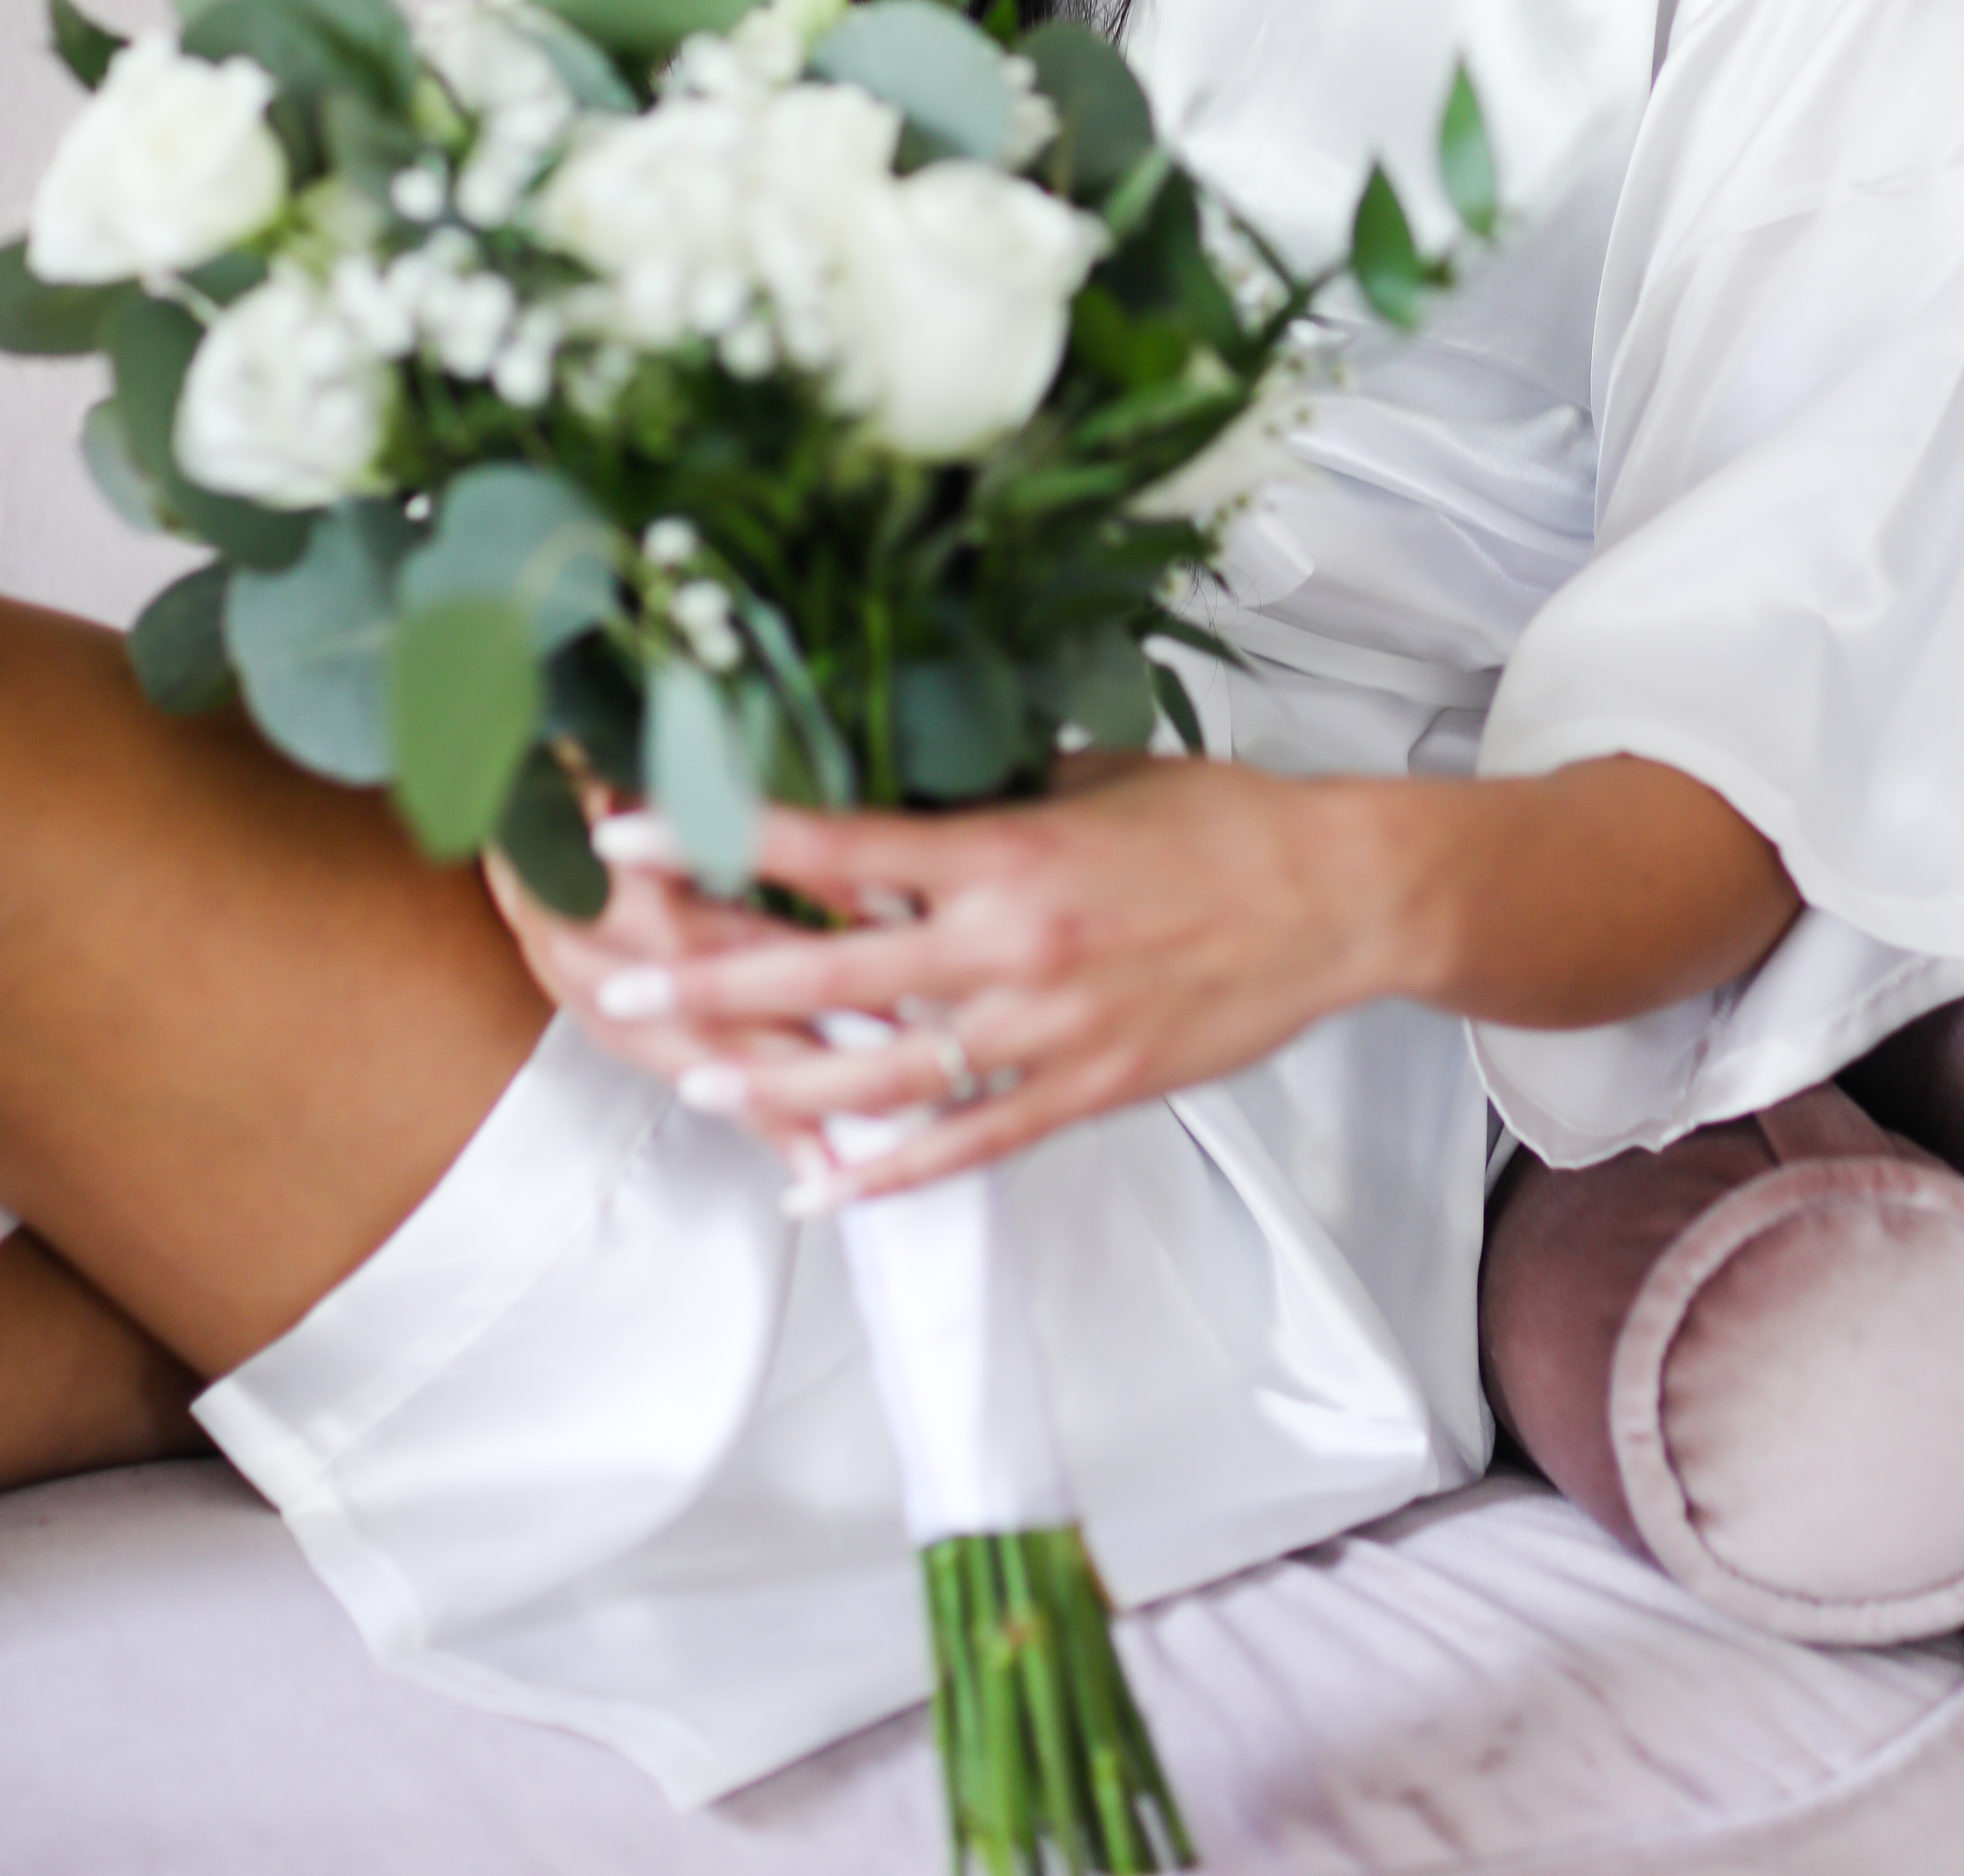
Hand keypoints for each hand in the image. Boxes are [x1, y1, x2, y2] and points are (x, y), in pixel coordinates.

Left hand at [485, 756, 1403, 1205]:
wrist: (1336, 901)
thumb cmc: (1218, 823)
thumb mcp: (1093, 775)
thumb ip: (987, 791)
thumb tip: (893, 782)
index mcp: (1011, 854)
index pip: (840, 846)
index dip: (731, 841)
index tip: (642, 829)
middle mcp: (1015, 950)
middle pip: (834, 976)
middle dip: (721, 984)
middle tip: (627, 989)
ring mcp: (1048, 1034)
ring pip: (886, 1077)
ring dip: (784, 1088)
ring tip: (700, 1089)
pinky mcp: (1085, 1093)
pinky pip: (967, 1144)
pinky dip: (889, 1174)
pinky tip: (820, 1188)